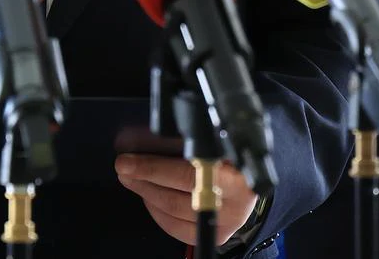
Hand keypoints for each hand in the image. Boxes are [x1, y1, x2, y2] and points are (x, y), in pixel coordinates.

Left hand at [115, 154, 258, 245]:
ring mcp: (226, 223)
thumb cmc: (232, 155)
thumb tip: (145, 143)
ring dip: (146, 194)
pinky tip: (149, 197)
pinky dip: (158, 213)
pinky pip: (178, 229)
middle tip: (124, 168)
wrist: (254, 179)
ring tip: (132, 179)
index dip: (152, 168)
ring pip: (173, 213)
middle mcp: (234, 202)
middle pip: (176, 196)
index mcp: (236, 173)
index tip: (127, 161)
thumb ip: (189, 143)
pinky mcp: (217, 236)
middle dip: (143, 181)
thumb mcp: (217, 142)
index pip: (186, 174)